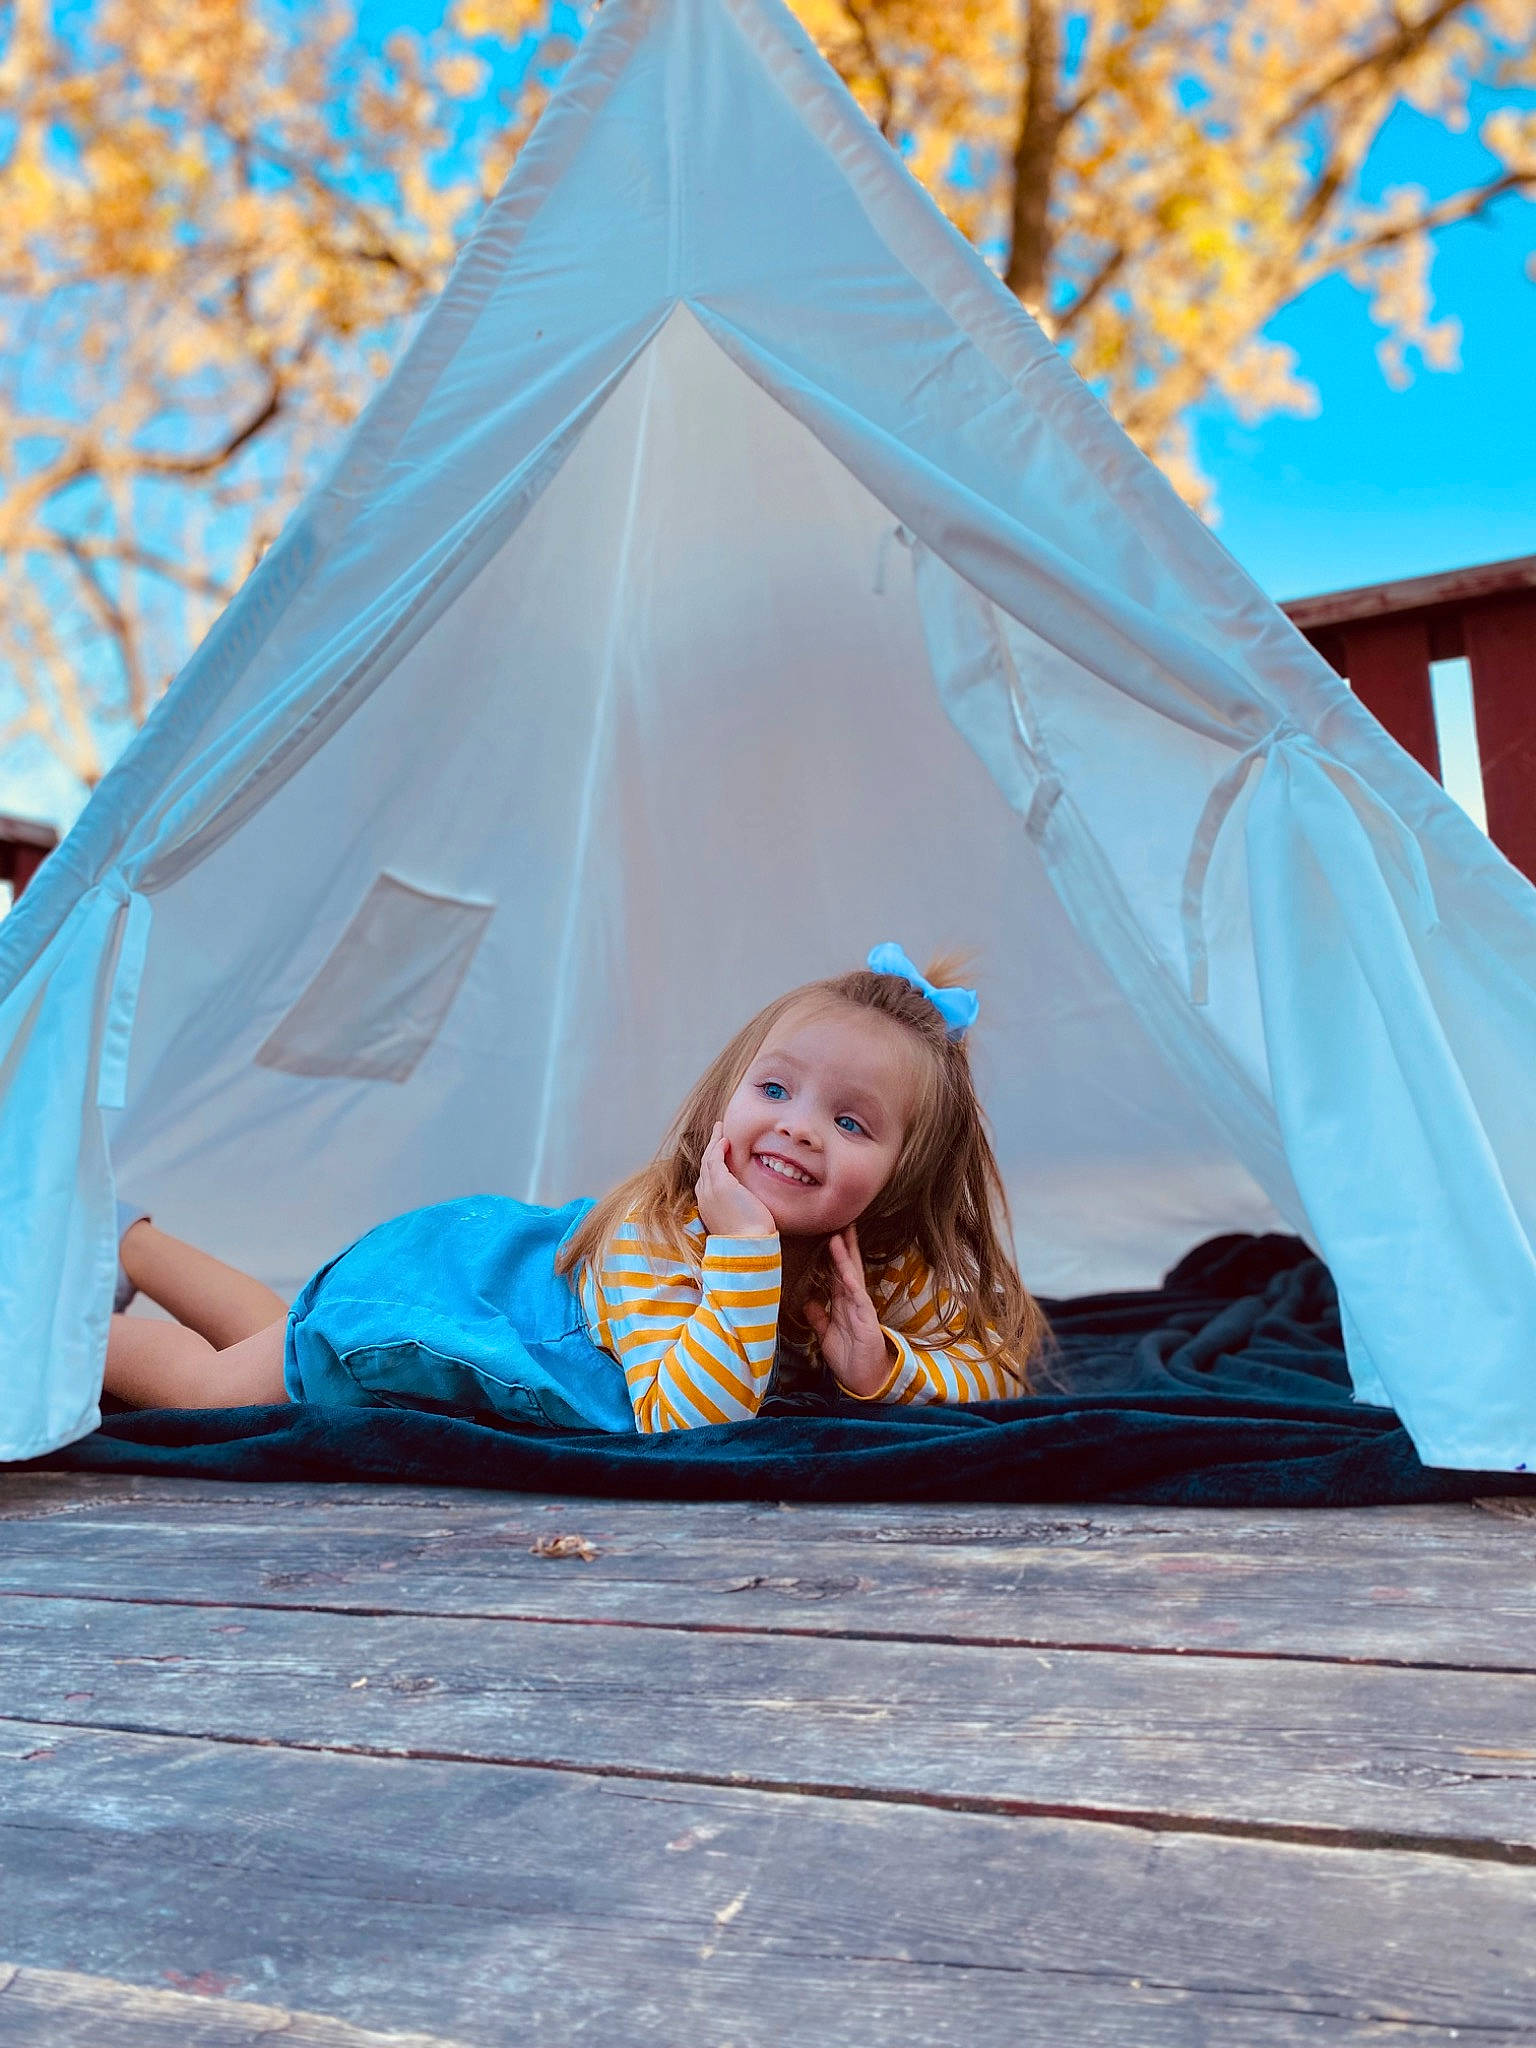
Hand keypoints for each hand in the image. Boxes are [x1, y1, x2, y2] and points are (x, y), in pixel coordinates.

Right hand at [695, 1122, 776, 1239]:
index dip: (712, 1163)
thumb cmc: (750, 1238)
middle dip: (710, 1148)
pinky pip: (714, 1159)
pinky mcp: (721, 1184)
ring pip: (708, 1159)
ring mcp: (710, 1190)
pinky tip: (725, 1140)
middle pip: (705, 1166)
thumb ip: (741, 1207)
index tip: (719, 1153)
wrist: (748, 1246)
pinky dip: (718, 1147)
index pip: (707, 1178)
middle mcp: (705, 1196)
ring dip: (713, 1142)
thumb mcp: (741, 1220)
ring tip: (720, 1129)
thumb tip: (751, 1202)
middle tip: (717, 1133)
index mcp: (708, 1206)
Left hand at [804, 1224, 890, 1395]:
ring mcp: (861, 1307)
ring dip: (846, 1257)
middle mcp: (853, 1301)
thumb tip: (807, 1301)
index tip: (829, 1233)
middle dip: (844, 1245)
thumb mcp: (826, 1334)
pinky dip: (851, 1281)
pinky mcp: (866, 1318)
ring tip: (839, 1236)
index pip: (837, 1272)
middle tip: (842, 1221)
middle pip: (848, 1267)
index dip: (833, 1254)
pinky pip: (858, 1296)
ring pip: (852, 1276)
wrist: (864, 1379)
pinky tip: (845, 1269)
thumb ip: (819, 1317)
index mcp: (843, 1303)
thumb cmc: (848, 1357)